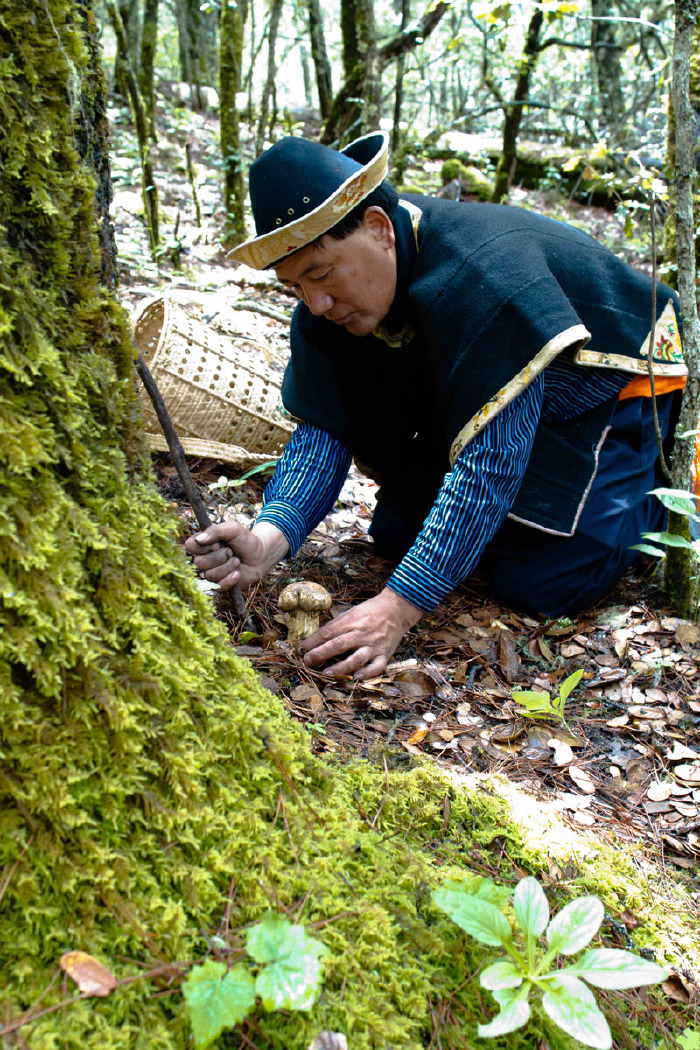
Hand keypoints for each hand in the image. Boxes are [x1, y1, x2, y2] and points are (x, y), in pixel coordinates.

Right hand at [184, 521, 288, 591]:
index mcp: (203, 544)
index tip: (218, 543)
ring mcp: (211, 574)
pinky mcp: (220, 586)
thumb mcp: (232, 529)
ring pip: (210, 575)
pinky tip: (237, 573)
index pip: (190, 546)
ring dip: (228, 566)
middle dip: (220, 556)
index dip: (203, 546)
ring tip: (237, 561)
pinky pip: (218, 586)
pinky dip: (230, 579)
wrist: (261, 556)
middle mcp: (204, 559)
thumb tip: (199, 539)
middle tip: (231, 552)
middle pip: (199, 563)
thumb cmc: (245, 541)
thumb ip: (215, 531)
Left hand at [299, 588, 422, 678]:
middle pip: (339, 644)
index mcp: (352, 621)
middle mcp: (362, 633)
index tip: (302, 648)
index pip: (329, 632)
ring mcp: (374, 645)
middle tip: (307, 660)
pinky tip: (356, 678)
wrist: (397, 609)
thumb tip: (318, 638)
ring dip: (341, 666)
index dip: (314, 641)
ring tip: (327, 673)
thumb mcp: (352, 612)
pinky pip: (377, 667)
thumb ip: (337, 625)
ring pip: (356, 658)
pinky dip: (367, 673)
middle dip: (321, 653)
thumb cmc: (370, 611)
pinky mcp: (385, 654)